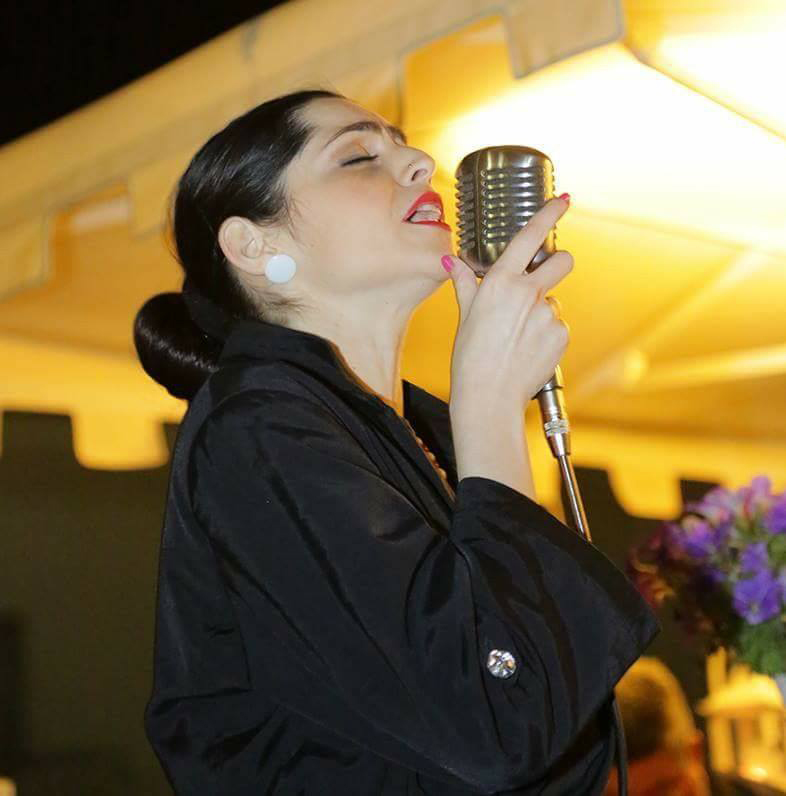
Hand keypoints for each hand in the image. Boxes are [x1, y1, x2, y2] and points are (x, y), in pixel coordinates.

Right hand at [446, 196, 572, 407]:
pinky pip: (557, 325)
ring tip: (518, 337)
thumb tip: (451, 263)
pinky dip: (546, 334)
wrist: (488, 395)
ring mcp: (548, 314)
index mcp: (500, 282)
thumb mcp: (465, 316)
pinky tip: (527, 349)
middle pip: (563, 261)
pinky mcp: (561, 335)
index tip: (565, 200)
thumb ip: (465, 284)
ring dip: (541, 312)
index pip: (530, 237)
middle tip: (539, 283)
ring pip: (554, 301)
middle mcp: (528, 293)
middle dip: (556, 266)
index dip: (551, 214)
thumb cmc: (470, 357)